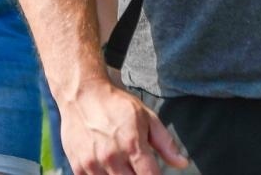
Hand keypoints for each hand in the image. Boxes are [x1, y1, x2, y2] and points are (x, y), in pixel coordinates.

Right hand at [60, 79, 189, 174]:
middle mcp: (112, 157)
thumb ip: (165, 143)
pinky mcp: (78, 167)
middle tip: (137, 167)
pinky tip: (107, 168)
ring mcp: (92, 164)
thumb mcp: (146, 117)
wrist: (81, 93)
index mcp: (133, 145)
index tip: (153, 174)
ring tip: (122, 166)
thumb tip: (182, 163)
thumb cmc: (116, 104)